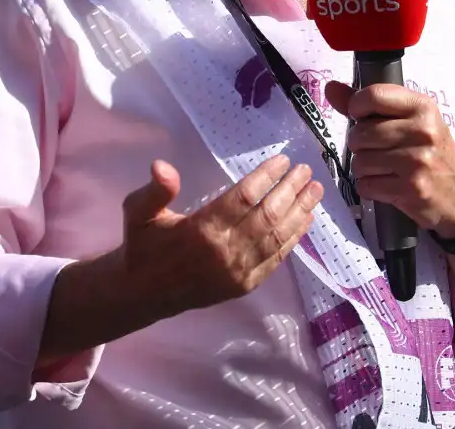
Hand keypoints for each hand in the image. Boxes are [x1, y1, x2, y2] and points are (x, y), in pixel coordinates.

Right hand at [117, 154, 323, 322]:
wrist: (143, 294)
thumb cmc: (143, 245)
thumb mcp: (138, 212)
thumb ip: (154, 190)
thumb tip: (162, 166)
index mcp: (200, 230)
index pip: (243, 197)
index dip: (266, 177)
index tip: (283, 160)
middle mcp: (224, 251)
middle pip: (268, 215)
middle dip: (291, 190)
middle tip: (306, 170)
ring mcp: (238, 271)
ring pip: (278, 237)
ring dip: (300, 212)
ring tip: (316, 190)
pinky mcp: (245, 285)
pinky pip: (276, 259)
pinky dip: (294, 238)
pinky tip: (306, 220)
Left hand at [325, 81, 454, 237]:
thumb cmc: (432, 152)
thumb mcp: (411, 121)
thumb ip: (370, 105)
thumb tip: (331, 89)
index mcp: (422, 107)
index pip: (373, 95)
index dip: (356, 106)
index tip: (359, 116)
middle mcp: (422, 131)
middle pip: (360, 133)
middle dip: (359, 145)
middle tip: (377, 150)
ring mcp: (416, 161)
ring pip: (359, 161)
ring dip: (364, 169)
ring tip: (384, 169)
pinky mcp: (410, 189)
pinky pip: (366, 185)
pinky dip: (370, 187)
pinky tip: (387, 184)